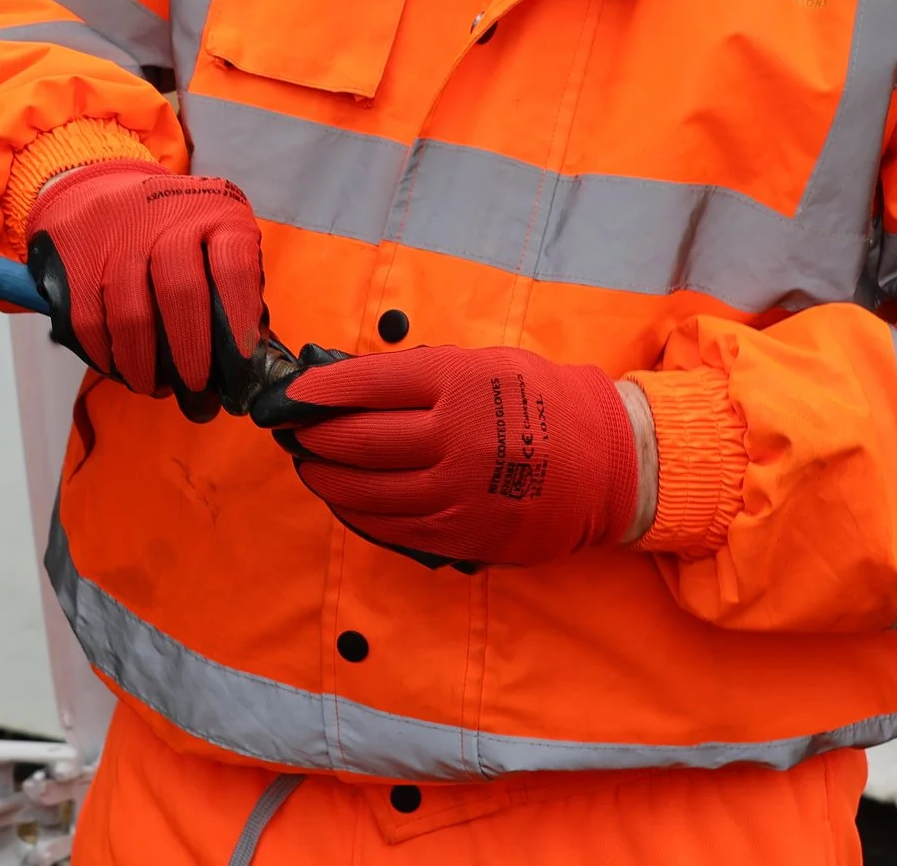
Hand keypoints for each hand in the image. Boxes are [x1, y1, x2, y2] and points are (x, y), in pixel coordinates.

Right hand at [23, 160, 265, 406]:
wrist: (97, 184)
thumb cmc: (173, 228)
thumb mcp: (217, 235)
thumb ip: (235, 287)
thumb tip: (245, 361)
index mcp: (216, 211)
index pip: (233, 267)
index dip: (239, 321)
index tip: (241, 366)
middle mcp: (167, 215)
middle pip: (180, 293)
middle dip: (191, 354)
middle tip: (196, 390)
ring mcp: (115, 234)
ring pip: (129, 315)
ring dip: (143, 366)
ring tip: (155, 387)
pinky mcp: (74, 255)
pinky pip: (89, 322)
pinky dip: (106, 357)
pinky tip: (121, 368)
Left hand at [254, 344, 638, 568]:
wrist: (607, 463)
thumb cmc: (538, 401)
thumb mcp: (484, 362)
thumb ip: (421, 371)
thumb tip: (347, 376)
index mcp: (457, 382)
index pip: (366, 383)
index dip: (318, 390)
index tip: (289, 394)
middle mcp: (453, 437)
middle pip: (356, 438)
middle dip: (312, 434)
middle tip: (291, 429)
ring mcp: (455, 491)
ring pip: (363, 489)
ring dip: (325, 476)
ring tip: (309, 464)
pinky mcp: (460, 534)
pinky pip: (389, 526)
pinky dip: (356, 512)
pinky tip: (344, 498)